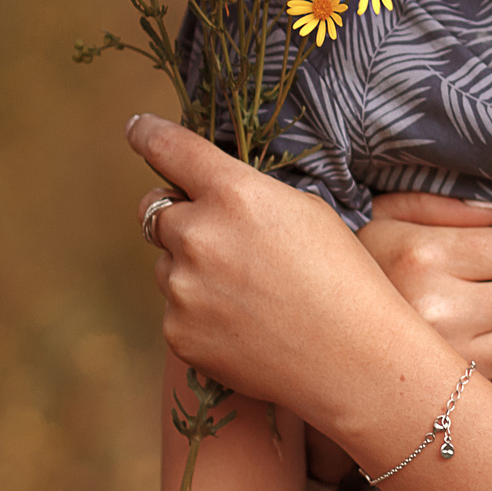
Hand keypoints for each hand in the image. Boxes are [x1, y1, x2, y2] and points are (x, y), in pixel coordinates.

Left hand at [128, 115, 438, 428]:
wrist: (354, 361)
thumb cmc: (344, 279)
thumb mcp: (304, 211)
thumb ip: (246, 196)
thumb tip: (207, 196)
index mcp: (234, 194)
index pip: (168, 148)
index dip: (147, 134)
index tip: (137, 129)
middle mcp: (198, 235)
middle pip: (153, 209)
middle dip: (176, 215)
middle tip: (214, 236)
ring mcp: (183, 288)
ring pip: (165, 264)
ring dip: (191, 268)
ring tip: (248, 294)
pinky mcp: (178, 333)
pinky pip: (175, 309)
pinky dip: (199, 313)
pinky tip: (245, 326)